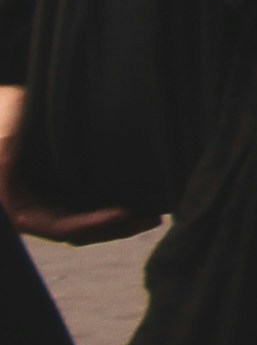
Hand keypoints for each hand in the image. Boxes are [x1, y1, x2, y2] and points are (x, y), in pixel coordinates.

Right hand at [0, 87, 157, 246]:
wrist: (12, 111)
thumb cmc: (8, 121)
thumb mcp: (6, 140)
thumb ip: (8, 154)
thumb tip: (12, 164)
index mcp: (21, 209)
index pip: (61, 227)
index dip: (92, 224)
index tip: (124, 213)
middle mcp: (36, 213)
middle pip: (80, 233)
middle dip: (116, 229)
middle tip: (152, 218)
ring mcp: (52, 207)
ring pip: (88, 227)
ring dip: (120, 224)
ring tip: (153, 213)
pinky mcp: (65, 196)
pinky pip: (90, 212)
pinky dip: (113, 212)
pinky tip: (140, 202)